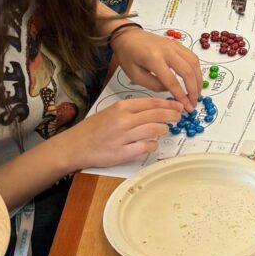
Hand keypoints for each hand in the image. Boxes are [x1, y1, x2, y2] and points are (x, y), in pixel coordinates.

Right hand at [68, 97, 182, 169]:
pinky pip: (146, 147)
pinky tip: (152, 144)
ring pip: (154, 130)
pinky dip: (152, 145)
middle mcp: (124, 120)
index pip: (151, 102)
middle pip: (156, 115)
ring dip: (163, 130)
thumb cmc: (93, 129)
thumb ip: (131, 110)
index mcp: (121, 107)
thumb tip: (153, 109)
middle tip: (179, 117)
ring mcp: (124, 137)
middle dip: (172, 115)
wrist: (76, 145)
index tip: (178, 105)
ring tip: (165, 130)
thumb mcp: (111, 112)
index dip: (168, 104)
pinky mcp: (123, 153)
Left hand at [111, 28, 201, 111]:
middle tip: (194, 103)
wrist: (127, 35)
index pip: (172, 81)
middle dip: (193, 90)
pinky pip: (192, 56)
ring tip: (197, 93)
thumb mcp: (134, 75)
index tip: (187, 108)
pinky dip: (196, 70)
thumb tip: (170, 90)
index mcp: (153, 59)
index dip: (181, 96)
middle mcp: (167, 50)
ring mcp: (174, 45)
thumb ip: (153, 85)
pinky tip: (195, 80)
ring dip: (198, 80)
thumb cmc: (128, 55)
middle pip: (187, 71)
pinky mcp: (177, 44)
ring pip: (193, 63)